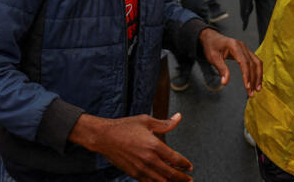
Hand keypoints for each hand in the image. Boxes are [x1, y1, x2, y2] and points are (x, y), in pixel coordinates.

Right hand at [69, 113, 192, 180]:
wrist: (104, 137)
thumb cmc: (124, 127)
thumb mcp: (146, 121)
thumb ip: (164, 123)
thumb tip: (178, 118)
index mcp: (154, 145)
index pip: (175, 159)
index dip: (185, 164)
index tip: (189, 167)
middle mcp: (149, 159)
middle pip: (171, 174)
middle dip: (182, 178)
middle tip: (188, 180)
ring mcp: (141, 168)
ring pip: (161, 181)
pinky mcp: (134, 173)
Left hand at [198, 28, 262, 95]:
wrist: (211, 37)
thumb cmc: (211, 46)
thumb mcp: (213, 58)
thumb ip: (221, 69)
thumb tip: (225, 82)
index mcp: (234, 46)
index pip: (244, 62)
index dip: (247, 75)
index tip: (247, 87)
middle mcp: (242, 46)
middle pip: (253, 64)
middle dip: (254, 79)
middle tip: (252, 93)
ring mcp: (246, 49)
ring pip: (257, 63)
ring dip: (258, 77)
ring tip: (257, 89)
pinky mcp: (246, 52)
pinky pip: (255, 62)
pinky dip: (257, 72)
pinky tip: (256, 81)